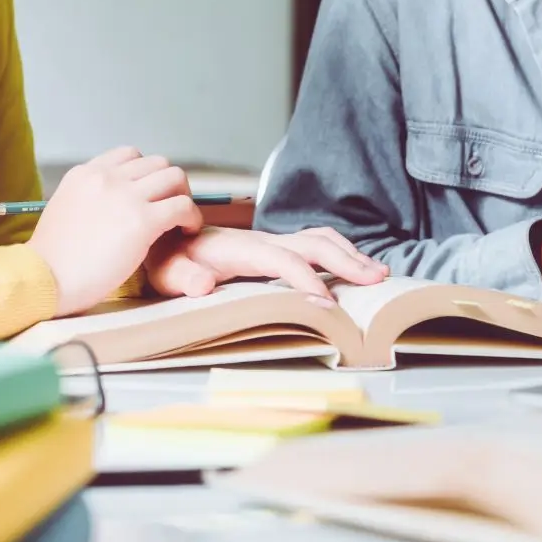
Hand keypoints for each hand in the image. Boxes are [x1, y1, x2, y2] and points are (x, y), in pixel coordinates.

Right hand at [27, 147, 201, 316]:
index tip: (150, 196)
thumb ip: (89, 200)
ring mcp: (125, 196)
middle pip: (157, 163)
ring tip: (181, 222)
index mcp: (85, 173)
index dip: (147, 174)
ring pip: (175, 178)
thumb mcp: (65, 211)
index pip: (129, 155)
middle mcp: (106, 177)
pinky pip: (182, 206)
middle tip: (171, 210)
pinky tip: (186, 232)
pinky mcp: (142, 221)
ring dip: (183, 197)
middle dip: (170, 185)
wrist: (45, 279)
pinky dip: (191, 218)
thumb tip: (107, 206)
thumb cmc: (53, 259)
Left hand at [143, 227, 388, 301]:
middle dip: (347, 262)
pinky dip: (340, 253)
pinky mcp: (274, 248)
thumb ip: (183, 277)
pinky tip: (355, 267)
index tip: (327, 304)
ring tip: (378, 273)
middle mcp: (262, 241)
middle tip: (377, 280)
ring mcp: (270, 243)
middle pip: (314, 243)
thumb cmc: (166, 259)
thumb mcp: (166, 271)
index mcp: (241, 248)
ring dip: (350, 255)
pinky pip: (314, 245)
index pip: (282, 260)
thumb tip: (204, 284)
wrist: (163, 237)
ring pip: (320, 240)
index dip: (305, 279)